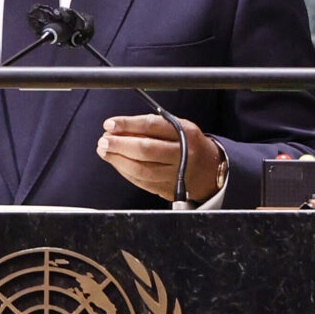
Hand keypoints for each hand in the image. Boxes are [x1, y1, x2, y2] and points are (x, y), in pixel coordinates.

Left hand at [96, 114, 221, 202]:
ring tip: (105, 151)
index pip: (152, 126)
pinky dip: (126, 172)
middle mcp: (183, 154)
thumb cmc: (189, 144)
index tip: (110, 124)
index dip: (128, 124)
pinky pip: (143, 182)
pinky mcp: (170, 189)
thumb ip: (152, 126)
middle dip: (119, 144)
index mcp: (186, 133)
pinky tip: (117, 163)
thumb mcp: (179, 127)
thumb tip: (118, 127)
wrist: (211, 170)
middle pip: (146, 149)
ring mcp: (177, 174)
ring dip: (118, 160)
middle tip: (103, 140)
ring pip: (142, 169)